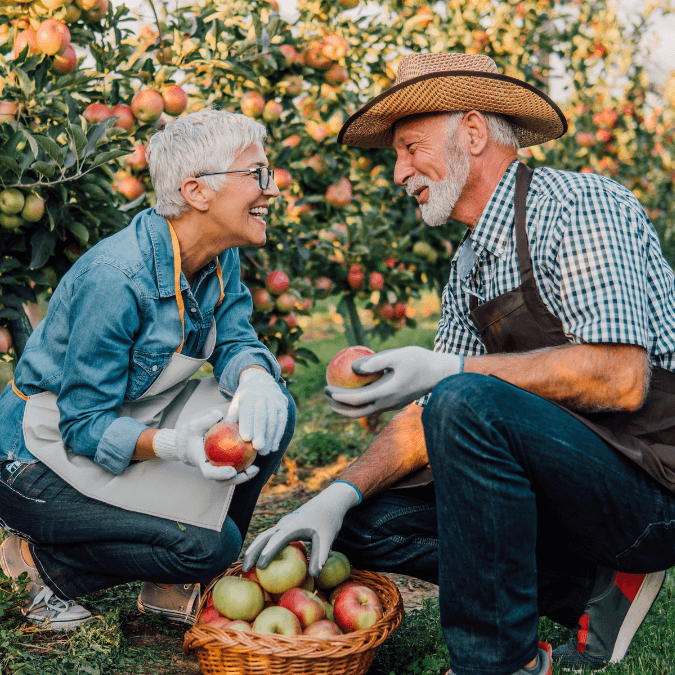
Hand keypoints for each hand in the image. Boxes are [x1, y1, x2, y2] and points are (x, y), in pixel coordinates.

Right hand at [153, 410, 259, 482]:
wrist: (186, 443)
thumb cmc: (190, 434)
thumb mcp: (194, 425)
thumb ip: (206, 420)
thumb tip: (219, 415)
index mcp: (201, 462)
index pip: (209, 473)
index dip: (221, 474)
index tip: (232, 471)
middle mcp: (210, 469)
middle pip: (223, 481)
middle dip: (238, 479)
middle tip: (252, 470)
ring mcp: (216, 470)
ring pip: (231, 478)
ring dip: (244, 476)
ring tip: (256, 468)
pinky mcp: (223, 467)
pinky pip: (235, 468)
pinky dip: (245, 466)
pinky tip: (256, 457)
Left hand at [225, 368, 287, 455]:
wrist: (261, 382)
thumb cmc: (244, 399)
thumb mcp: (236, 405)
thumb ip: (231, 420)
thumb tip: (221, 439)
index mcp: (248, 396)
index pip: (248, 411)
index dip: (248, 424)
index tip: (246, 438)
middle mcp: (263, 397)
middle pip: (262, 417)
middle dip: (261, 433)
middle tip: (257, 449)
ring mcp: (275, 401)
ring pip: (273, 421)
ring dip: (270, 438)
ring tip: (264, 452)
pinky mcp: (283, 406)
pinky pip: (282, 423)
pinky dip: (278, 436)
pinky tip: (273, 447)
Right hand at [243, 482, 360, 576]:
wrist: (330, 500)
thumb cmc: (329, 519)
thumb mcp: (328, 538)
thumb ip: (321, 556)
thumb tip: (314, 576)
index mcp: (293, 525)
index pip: (276, 539)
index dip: (268, 553)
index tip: (260, 567)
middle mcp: (285, 523)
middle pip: (263, 537)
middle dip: (252, 552)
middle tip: (244, 569)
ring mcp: (284, 523)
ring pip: (265, 536)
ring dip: (255, 549)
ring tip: (247, 565)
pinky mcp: (287, 525)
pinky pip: (271, 536)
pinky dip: (263, 546)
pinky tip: (263, 556)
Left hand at [324, 346, 463, 417]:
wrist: (442, 374)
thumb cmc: (420, 360)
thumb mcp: (397, 355)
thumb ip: (374, 362)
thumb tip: (353, 368)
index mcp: (386, 394)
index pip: (355, 400)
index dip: (337, 396)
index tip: (326, 386)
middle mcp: (387, 404)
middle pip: (356, 413)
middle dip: (337, 407)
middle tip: (325, 394)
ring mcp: (391, 406)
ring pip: (364, 413)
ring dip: (346, 408)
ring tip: (334, 397)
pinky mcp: (395, 403)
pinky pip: (372, 406)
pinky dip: (359, 403)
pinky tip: (353, 390)